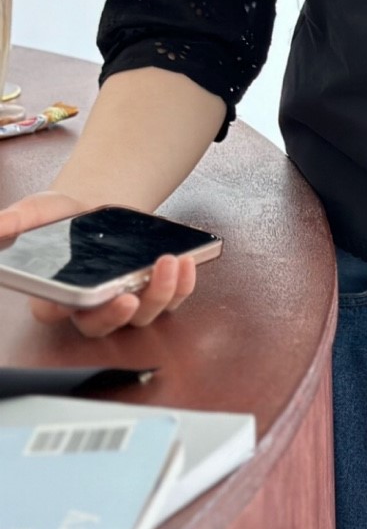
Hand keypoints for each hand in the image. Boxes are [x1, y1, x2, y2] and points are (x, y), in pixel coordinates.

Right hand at [0, 190, 198, 338]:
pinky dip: (183, 284)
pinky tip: (186, 262)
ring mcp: (124, 302)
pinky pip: (171, 299)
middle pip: (99, 324)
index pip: (51, 311)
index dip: (62, 309)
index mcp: (55, 294)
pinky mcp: (152, 292)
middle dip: (114, 315)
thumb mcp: (36, 212)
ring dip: (159, 293)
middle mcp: (89, 306)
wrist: (97, 204)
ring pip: (141, 315)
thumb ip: (13, 222)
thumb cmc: (62, 217)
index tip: (75, 300)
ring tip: (168, 263)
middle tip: (127, 299)